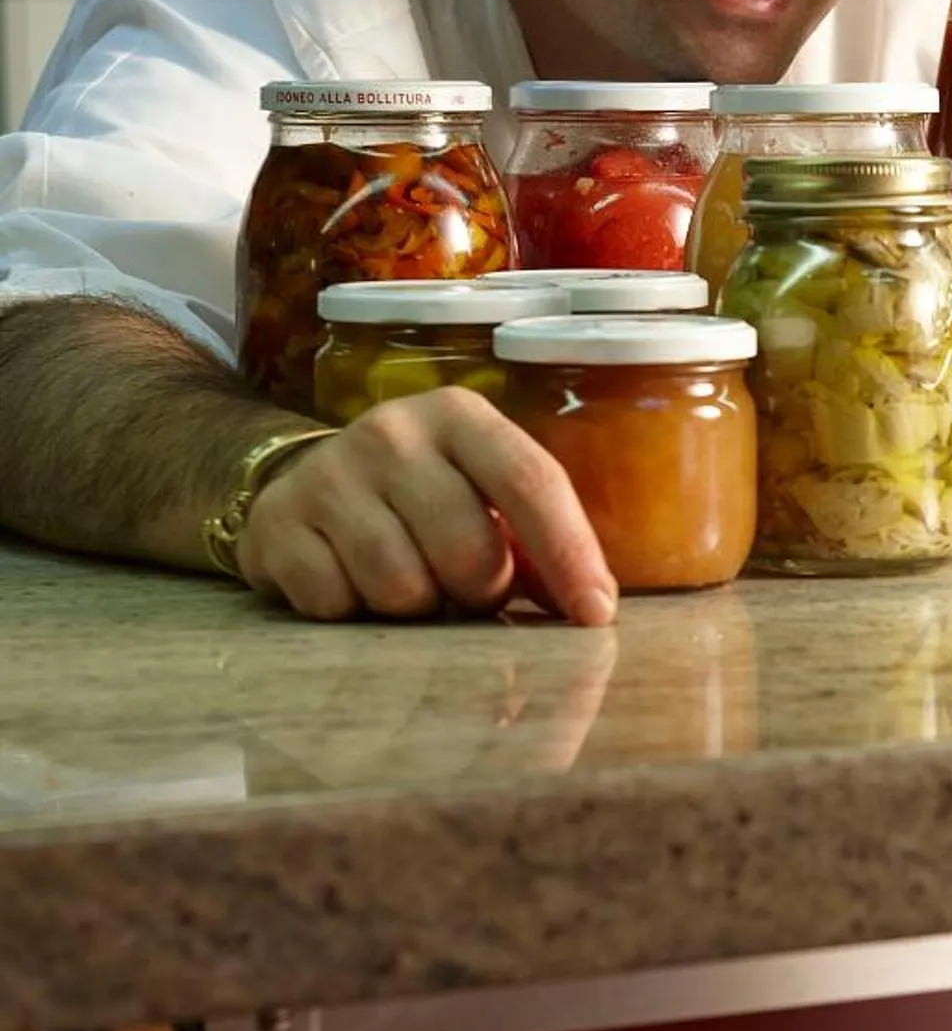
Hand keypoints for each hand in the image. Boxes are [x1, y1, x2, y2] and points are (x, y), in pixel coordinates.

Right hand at [237, 390, 616, 622]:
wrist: (303, 483)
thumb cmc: (420, 500)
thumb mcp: (481, 495)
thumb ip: (535, 542)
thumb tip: (591, 607)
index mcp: (460, 417)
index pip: (530, 482)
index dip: (569, 554)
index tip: (595, 614)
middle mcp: (392, 432)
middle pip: (469, 552)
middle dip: (479, 592)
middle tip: (461, 587)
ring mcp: (328, 474)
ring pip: (402, 589)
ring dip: (415, 608)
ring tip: (405, 581)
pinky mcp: (277, 522)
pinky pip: (337, 604)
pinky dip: (351, 612)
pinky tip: (348, 583)